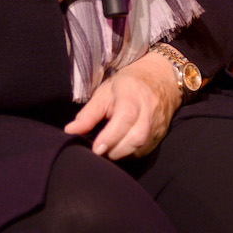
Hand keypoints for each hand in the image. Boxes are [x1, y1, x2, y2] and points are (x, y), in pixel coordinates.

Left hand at [63, 52, 181, 158]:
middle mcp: (149, 110)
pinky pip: (146, 150)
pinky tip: (121, 148)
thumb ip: (88, 114)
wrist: (160, 79)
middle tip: (99, 149)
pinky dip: (131, 153)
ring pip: (142, 146)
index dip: (110, 136)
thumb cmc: (127, 85)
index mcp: (132, 94)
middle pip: (136, 136)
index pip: (125, 117)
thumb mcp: (104, 93)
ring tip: (108, 149)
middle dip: (115, 149)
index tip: (96, 148)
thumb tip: (70, 131)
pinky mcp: (161, 134)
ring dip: (122, 152)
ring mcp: (158, 123)